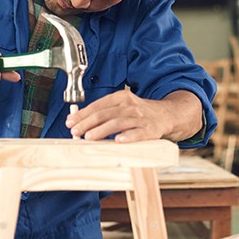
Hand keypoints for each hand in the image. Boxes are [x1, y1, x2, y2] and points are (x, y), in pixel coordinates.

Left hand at [66, 88, 201, 142]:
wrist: (167, 115)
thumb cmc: (140, 113)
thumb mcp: (123, 106)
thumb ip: (104, 112)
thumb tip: (78, 122)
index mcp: (121, 98)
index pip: (97, 105)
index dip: (82, 114)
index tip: (70, 123)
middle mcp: (129, 105)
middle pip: (104, 114)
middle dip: (87, 123)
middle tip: (75, 132)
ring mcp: (140, 117)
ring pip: (117, 123)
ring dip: (101, 130)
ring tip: (89, 137)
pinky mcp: (150, 130)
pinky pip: (137, 133)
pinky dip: (127, 137)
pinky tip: (118, 141)